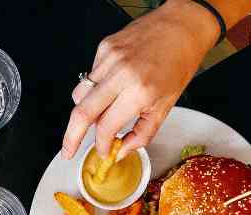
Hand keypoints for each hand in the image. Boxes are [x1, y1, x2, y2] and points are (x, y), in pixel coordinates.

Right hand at [61, 0, 218, 158]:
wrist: (182, 27)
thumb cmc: (178, 63)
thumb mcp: (166, 106)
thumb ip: (142, 133)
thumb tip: (121, 150)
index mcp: (139, 91)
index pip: (106, 127)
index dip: (101, 144)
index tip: (102, 151)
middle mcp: (121, 74)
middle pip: (81, 113)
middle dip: (71, 137)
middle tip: (68, 151)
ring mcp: (109, 58)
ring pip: (79, 94)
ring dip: (84, 111)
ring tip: (100, 112)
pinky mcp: (104, 48)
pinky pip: (89, 76)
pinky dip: (95, 88)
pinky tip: (112, 84)